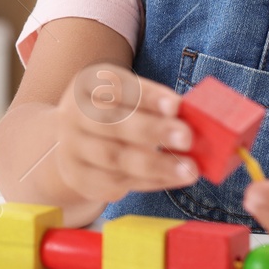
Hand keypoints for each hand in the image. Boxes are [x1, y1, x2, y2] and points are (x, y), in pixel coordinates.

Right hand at [51, 63, 200, 204]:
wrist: (74, 143)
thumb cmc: (113, 115)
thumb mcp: (126, 99)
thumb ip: (154, 106)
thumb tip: (194, 119)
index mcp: (89, 85)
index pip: (117, 87)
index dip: (147, 97)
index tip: (176, 106)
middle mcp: (74, 115)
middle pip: (112, 124)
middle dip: (152, 130)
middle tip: (187, 138)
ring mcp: (73, 149)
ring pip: (115, 158)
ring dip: (156, 165)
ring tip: (190, 169)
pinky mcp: (80, 178)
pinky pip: (116, 183)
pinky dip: (150, 181)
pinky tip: (174, 179)